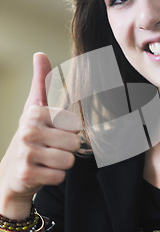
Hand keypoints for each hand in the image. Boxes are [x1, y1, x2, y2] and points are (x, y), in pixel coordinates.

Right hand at [0, 53, 81, 218]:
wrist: (11, 172)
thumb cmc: (31, 136)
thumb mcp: (34, 108)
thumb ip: (41, 82)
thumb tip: (39, 53)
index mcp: (34, 112)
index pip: (75, 124)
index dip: (69, 132)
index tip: (53, 133)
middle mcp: (28, 130)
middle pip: (74, 143)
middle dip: (67, 150)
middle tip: (51, 149)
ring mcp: (26, 153)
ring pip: (69, 160)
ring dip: (62, 164)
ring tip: (47, 160)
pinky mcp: (27, 174)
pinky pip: (60, 176)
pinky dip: (55, 177)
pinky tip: (42, 172)